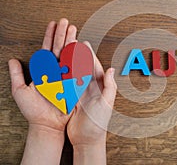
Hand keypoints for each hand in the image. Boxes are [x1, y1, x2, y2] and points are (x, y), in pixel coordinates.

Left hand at [8, 18, 76, 163]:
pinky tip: (81, 46)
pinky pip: (77, 68)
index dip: (49, 35)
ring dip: (71, 41)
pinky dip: (79, 57)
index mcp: (43, 70)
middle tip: (66, 22)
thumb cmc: (34, 111)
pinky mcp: (73, 83)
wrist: (47, 124)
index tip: (53, 24)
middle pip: (59, 48)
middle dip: (63, 34)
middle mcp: (55, 71)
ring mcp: (65, 76)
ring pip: (68, 55)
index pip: (46, 48)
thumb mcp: (20, 92)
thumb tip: (12, 60)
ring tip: (74, 29)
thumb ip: (17, 75)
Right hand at [67, 41, 116, 163]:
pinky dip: (64, 75)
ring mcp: (81, 93)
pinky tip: (59, 67)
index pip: (95, 67)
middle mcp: (91, 88)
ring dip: (70, 63)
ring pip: (75, 73)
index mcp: (101, 87)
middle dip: (79, 55)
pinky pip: (67, 84)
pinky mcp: (72, 99)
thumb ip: (110, 86)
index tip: (85, 44)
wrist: (87, 139)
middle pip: (84, 67)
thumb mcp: (107, 104)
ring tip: (65, 51)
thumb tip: (111, 69)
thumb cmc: (99, 123)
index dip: (90, 55)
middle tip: (73, 42)